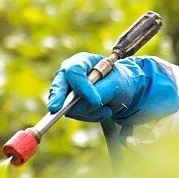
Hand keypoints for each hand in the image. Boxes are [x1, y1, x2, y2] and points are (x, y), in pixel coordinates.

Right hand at [47, 53, 178, 125]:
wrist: (122, 90)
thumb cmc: (119, 80)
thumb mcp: (116, 82)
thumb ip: (101, 91)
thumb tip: (83, 104)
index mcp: (83, 61)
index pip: (75, 71)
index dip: (82, 86)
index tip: (95, 100)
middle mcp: (70, 74)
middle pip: (59, 85)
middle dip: (58, 97)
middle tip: (56, 108)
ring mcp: (67, 90)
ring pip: (69, 105)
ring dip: (89, 111)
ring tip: (107, 108)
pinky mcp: (69, 104)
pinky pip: (75, 114)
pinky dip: (91, 116)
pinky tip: (103, 111)